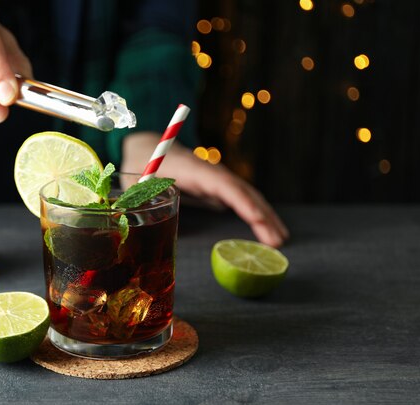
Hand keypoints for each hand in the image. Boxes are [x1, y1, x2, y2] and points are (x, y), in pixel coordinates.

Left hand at [121, 133, 288, 247]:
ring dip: (265, 216)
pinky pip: (239, 199)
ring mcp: (215, 179)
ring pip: (246, 196)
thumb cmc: (142, 162)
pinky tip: (265, 229)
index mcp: (194, 170)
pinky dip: (254, 213)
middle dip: (263, 215)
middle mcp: (210, 173)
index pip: (224, 185)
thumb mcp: (139, 178)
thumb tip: (141, 221)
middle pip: (243, 192)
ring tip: (280, 240)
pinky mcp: (215, 186)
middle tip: (278, 242)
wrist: (149, 146)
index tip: (257, 218)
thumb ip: (142, 195)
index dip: (241, 201)